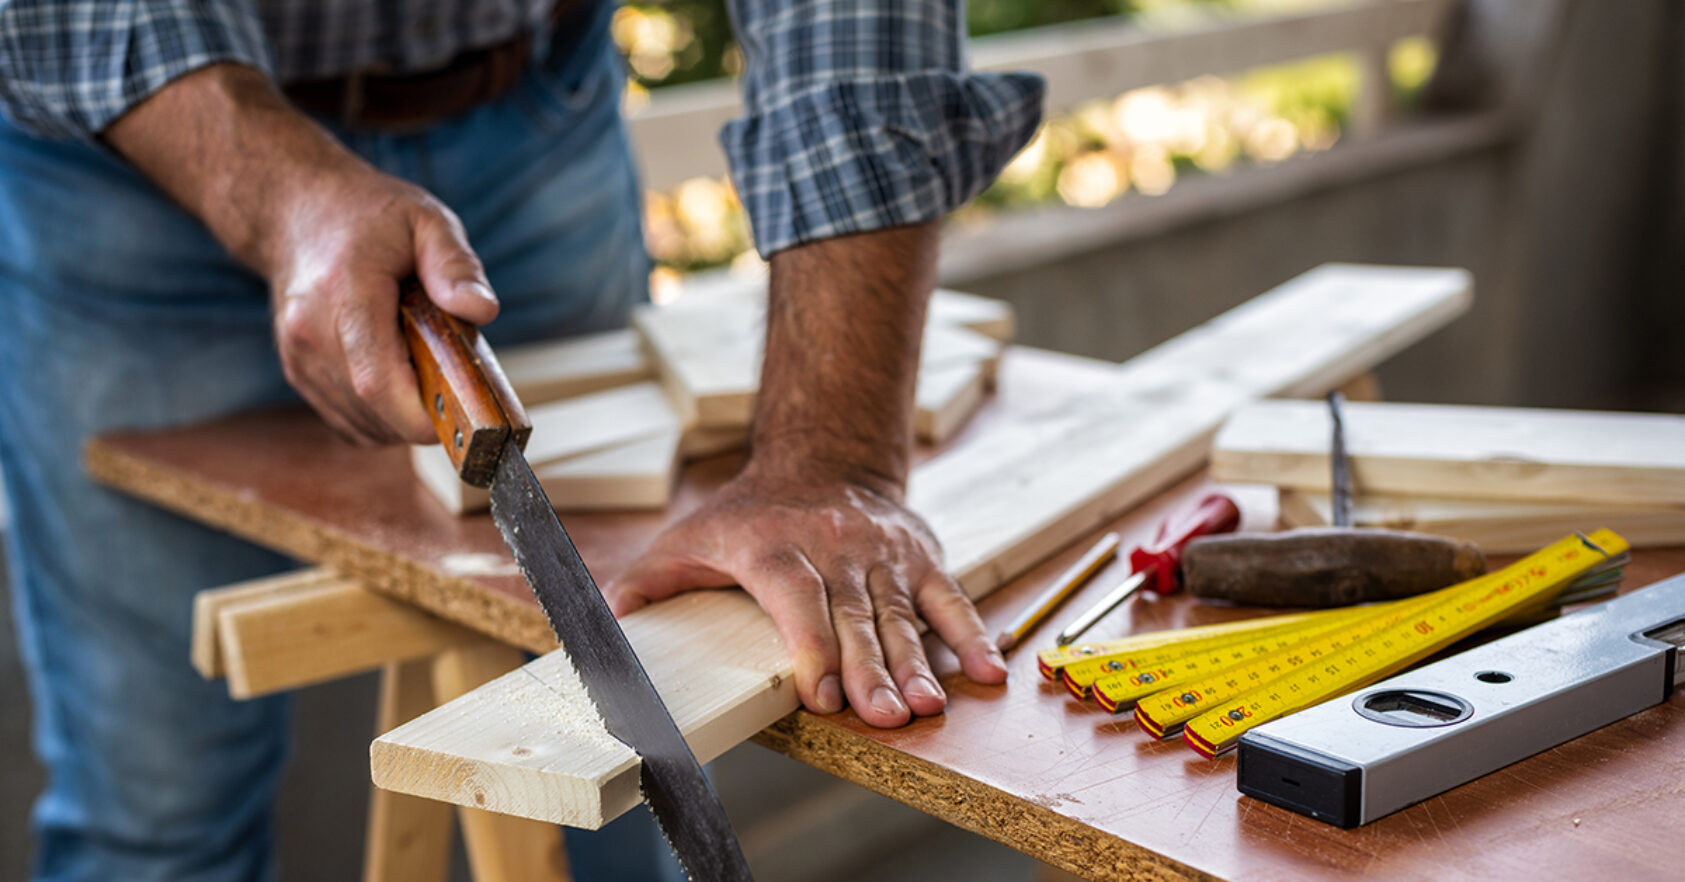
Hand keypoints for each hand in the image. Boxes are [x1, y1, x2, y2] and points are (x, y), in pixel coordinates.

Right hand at [104, 62, 496, 444]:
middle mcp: (310, 334)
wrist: (295, 211)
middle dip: (428, 413)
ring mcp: (299, 359)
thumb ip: (456, 265)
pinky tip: (399, 376)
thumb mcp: (426, 220)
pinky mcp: (298, 375)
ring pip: (364, 425)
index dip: (424, 414)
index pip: (378, 381)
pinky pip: (350, 421)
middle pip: (376, 411)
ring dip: (406, 416)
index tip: (466, 412)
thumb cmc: (369, 215)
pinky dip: (384, 416)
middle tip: (456, 379)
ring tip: (422, 365)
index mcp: (345, 294)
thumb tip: (482, 310)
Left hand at [606, 462, 1008, 728]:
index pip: (797, 596)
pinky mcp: (919, 556)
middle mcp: (834, 546)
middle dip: (871, 669)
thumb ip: (650, 581)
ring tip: (930, 706)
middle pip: (854, 614)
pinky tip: (988, 673)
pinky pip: (949, 597)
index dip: (811, 645)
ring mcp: (883, 552)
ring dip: (919, 663)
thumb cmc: (751, 514)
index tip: (820, 694)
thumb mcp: (691, 537)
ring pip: (902, 612)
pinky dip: (972, 635)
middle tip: (887, 715)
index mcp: (776, 546)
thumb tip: (605, 623)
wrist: (823, 457)